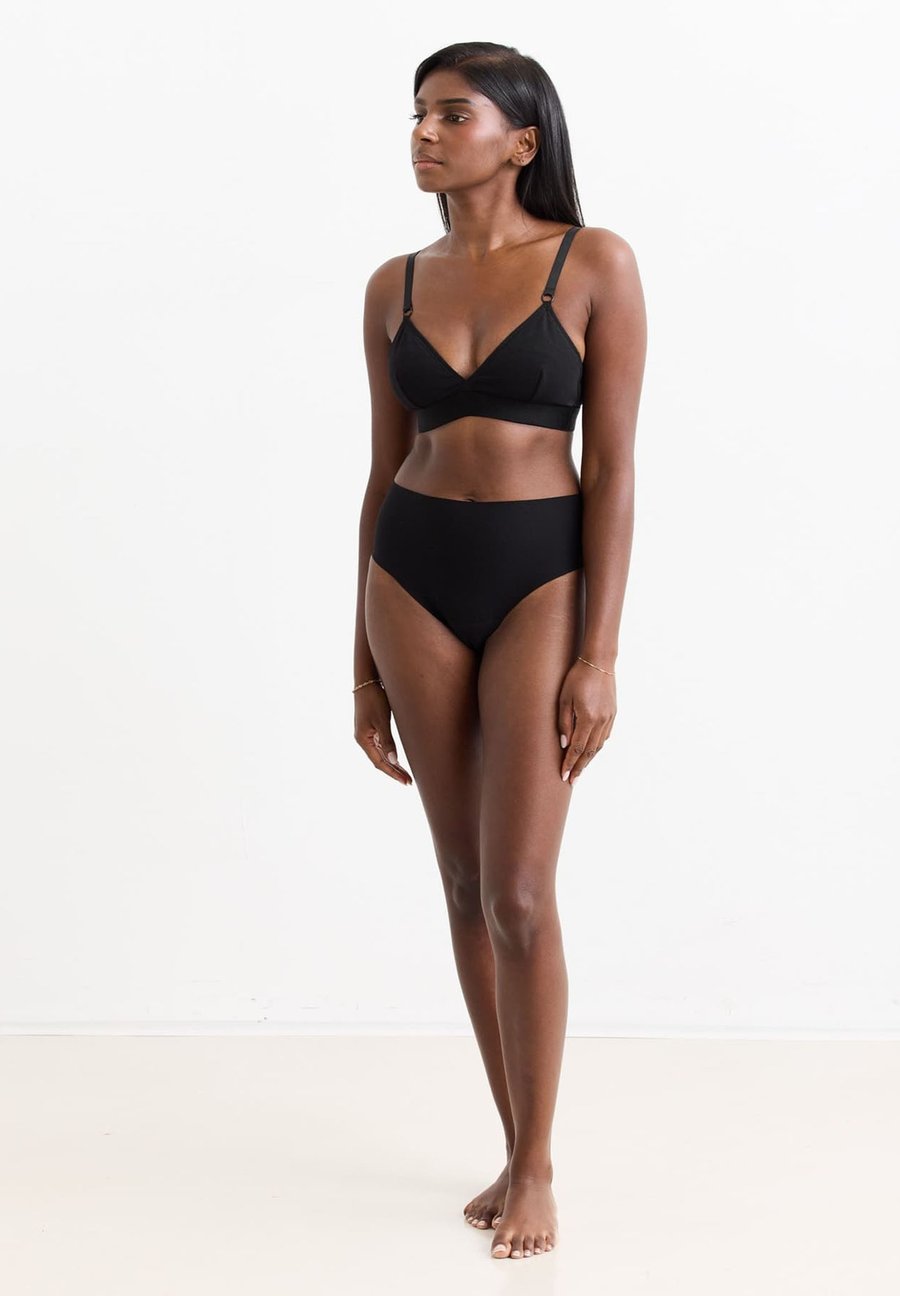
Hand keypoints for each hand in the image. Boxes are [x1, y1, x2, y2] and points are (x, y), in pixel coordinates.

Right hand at [354, 684, 412, 784]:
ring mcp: (367, 734)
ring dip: (392, 764)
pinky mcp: (371, 727)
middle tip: (409, 782)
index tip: (406, 781)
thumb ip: (388, 741)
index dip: (393, 773)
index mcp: (363, 739)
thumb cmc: (374, 698)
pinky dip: (390, 754)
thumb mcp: (382, 720)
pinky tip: (397, 758)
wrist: (367, 680)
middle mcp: (363, 739)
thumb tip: (394, 761)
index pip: (379, 762)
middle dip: (394, 771)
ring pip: (380, 754)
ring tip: (405, 773)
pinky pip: (381, 746)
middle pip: (379, 761)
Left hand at [557, 659, 616, 786]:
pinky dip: (597, 747)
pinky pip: (605, 736)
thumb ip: (564, 723)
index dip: (570, 763)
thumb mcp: (564, 699)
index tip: (564, 776)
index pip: (578, 748)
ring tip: (580, 770)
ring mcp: (609, 718)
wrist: (599, 662)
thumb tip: (564, 744)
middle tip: (572, 781)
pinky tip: (591, 752)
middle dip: (580, 767)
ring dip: (589, 760)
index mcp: (588, 718)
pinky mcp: (613, 714)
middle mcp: (601, 722)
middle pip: (590, 752)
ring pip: (599, 746)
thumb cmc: (577, 678)